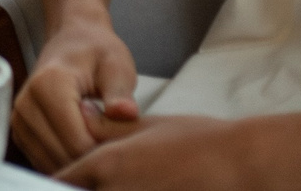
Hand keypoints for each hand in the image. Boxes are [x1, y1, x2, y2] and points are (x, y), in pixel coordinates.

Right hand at [16, 16, 144, 170]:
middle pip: (64, 157)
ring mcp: (19, 120)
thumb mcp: (116, 65)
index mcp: (48, 85)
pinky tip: (84, 144)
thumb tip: (125, 113)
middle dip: (93, 158)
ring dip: (80, 162)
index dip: (106, 150)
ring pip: (53, 164)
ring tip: (99, 140)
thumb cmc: (96, 52)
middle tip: (115, 141)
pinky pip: (45, 162)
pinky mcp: (20, 132)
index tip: (124, 139)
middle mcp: (26, 104)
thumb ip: (120, 92)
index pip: (78, 142)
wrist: (72, 41)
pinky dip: (67, 161)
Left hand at [54, 117, 249, 188]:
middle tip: (84, 180)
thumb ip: (105, 127)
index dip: (57, 183)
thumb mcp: (147, 126)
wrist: (243, 165)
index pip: (59, 181)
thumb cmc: (199, 141)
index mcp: (105, 165)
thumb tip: (78, 116)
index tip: (60, 181)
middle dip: (75, 189)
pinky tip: (144, 188)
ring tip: (126, 181)